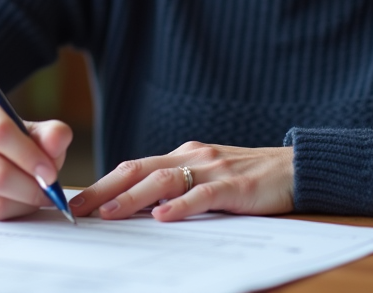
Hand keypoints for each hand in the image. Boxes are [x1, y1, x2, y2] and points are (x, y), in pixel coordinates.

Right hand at [0, 95, 72, 219]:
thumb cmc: (7, 139)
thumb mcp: (30, 130)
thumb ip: (50, 134)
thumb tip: (59, 140)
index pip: (0, 133)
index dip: (29, 157)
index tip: (51, 174)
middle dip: (30, 189)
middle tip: (49, 193)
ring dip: (21, 205)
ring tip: (35, 198)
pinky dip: (6, 212)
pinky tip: (15, 201)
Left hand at [70, 142, 293, 221]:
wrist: (296, 170)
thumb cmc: (249, 179)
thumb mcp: (208, 179)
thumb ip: (178, 189)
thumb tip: (136, 212)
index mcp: (183, 155)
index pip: (134, 167)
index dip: (104, 183)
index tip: (78, 202)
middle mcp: (193, 156)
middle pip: (139, 169)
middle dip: (105, 189)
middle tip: (77, 209)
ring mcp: (214, 168)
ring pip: (165, 179)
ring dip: (133, 197)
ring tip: (109, 212)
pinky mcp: (236, 185)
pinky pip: (203, 194)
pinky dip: (181, 205)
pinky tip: (163, 216)